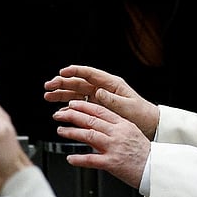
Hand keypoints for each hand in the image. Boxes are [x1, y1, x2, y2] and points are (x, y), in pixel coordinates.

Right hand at [44, 65, 158, 139]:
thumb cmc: (141, 113)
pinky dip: (69, 108)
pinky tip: (60, 110)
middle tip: (49, 86)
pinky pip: (80, 106)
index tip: (62, 72)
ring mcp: (98, 98)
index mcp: (111, 84)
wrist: (148, 125)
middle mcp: (102, 89)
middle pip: (78, 83)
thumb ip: (112, 99)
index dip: (74, 71)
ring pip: (75, 93)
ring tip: (48, 96)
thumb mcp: (128, 106)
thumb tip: (99, 92)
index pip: (89, 74)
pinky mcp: (97, 108)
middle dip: (62, 83)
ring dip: (61, 94)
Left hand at [52, 100, 149, 188]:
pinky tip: (70, 158)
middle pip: (91, 120)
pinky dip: (79, 159)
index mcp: (123, 124)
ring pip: (89, 135)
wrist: (156, 169)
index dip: (83, 106)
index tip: (72, 104)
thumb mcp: (131, 133)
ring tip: (61, 130)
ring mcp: (114, 147)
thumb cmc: (144, 153)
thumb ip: (114, 128)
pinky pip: (92, 160)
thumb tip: (97, 124)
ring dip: (72, 132)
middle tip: (60, 114)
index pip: (100, 111)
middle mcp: (118, 134)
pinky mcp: (112, 163)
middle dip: (72, 116)